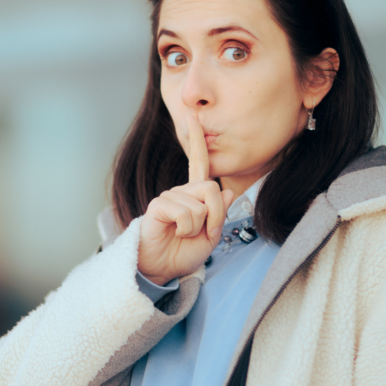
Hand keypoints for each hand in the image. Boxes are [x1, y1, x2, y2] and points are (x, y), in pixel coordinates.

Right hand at [138, 116, 234, 285]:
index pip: (198, 163)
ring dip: (198, 227)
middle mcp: (180, 191)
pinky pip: (185, 213)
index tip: (193, 116)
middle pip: (211, 188)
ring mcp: (168, 197)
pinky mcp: (158, 206)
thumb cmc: (183, 252)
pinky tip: (175, 233)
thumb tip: (226, 191)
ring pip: (200, 205)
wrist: (162, 269)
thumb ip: (219, 213)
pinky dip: (186, 229)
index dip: (197, 140)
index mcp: (193, 195)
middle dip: (216, 215)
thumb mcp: (210, 235)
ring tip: (184, 235)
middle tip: (205, 232)